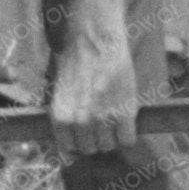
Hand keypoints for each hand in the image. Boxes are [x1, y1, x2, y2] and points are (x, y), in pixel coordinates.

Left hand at [47, 26, 140, 159]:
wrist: (95, 39)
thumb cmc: (76, 61)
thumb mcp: (60, 92)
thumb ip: (64, 119)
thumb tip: (68, 150)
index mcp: (60, 118)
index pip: (69, 149)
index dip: (79, 139)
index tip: (85, 129)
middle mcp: (79, 122)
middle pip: (91, 148)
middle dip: (96, 136)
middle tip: (101, 116)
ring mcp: (102, 120)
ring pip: (109, 145)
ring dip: (112, 133)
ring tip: (112, 112)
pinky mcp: (124, 113)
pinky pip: (127, 139)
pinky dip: (128, 132)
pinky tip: (126, 116)